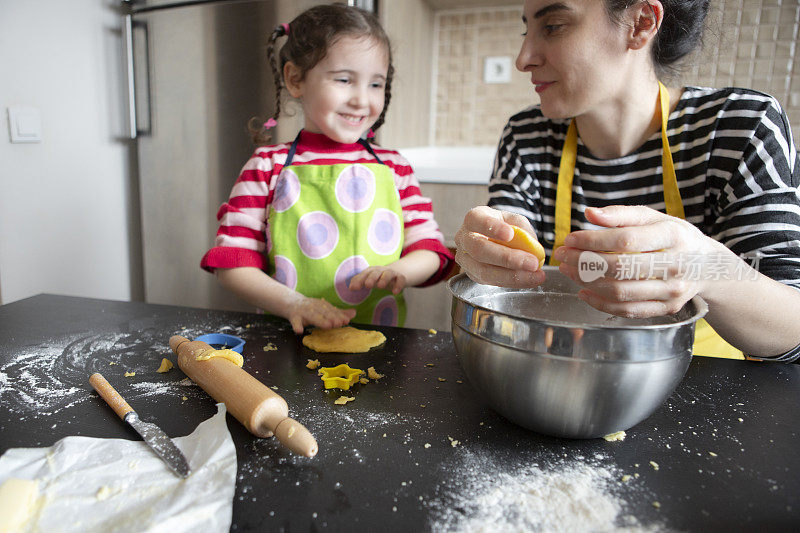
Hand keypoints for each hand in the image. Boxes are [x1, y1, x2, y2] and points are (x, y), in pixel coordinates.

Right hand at [285, 294, 355, 333]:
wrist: (291, 302)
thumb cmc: (310, 308)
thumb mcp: (324, 309)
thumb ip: (338, 312)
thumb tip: (354, 313)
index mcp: (321, 305)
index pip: (331, 310)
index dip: (339, 315)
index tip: (346, 320)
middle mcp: (313, 306)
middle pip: (323, 312)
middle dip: (332, 317)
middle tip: (339, 323)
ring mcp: (303, 311)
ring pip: (312, 316)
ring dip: (319, 320)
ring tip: (327, 326)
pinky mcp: (294, 316)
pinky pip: (295, 321)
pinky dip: (297, 326)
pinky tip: (299, 331)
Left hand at [348, 265, 406, 293]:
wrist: (397, 273)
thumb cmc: (379, 278)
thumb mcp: (369, 279)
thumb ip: (359, 282)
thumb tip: (350, 287)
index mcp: (372, 270)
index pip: (364, 274)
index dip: (359, 280)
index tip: (353, 288)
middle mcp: (381, 270)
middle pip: (376, 272)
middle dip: (371, 278)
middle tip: (367, 285)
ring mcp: (391, 273)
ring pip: (388, 274)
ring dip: (384, 279)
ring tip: (380, 286)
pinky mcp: (400, 277)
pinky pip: (400, 280)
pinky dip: (398, 285)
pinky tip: (395, 292)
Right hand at [453, 206, 544, 287]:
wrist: (496, 238)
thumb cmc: (504, 227)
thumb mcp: (515, 221)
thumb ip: (523, 230)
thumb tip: (532, 249)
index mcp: (473, 219)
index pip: (478, 222)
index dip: (493, 228)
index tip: (510, 234)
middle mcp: (464, 239)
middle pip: (479, 250)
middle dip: (507, 258)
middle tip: (532, 262)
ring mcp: (466, 260)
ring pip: (484, 271)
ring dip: (513, 276)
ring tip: (535, 275)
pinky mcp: (473, 275)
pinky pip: (492, 282)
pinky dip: (513, 282)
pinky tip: (528, 279)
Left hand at [552, 206, 732, 317]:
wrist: (707, 266)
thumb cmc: (673, 238)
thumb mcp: (653, 218)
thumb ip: (620, 214)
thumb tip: (589, 213)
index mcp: (673, 236)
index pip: (626, 240)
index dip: (593, 240)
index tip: (570, 239)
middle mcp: (676, 265)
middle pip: (620, 267)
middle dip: (583, 262)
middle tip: (563, 255)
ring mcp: (673, 291)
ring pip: (621, 291)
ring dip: (587, 282)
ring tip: (569, 271)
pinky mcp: (667, 309)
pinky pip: (627, 310)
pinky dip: (600, 302)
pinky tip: (584, 291)